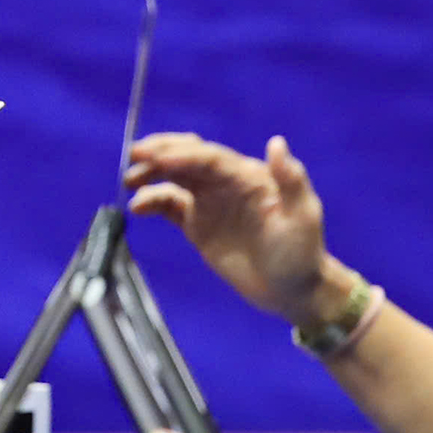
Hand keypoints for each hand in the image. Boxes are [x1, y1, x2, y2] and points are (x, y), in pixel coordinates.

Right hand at [124, 132, 335, 324]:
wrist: (292, 290)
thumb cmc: (301, 253)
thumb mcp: (302, 217)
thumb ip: (291, 181)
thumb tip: (276, 142)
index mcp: (248, 176)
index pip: (210, 158)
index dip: (182, 155)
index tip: (156, 158)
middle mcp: (224, 183)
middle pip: (187, 159)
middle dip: (160, 153)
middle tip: (134, 155)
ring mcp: (208, 203)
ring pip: (173, 178)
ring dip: (150, 174)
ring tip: (129, 182)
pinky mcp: (196, 224)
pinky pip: (168, 206)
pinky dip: (151, 201)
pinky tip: (137, 207)